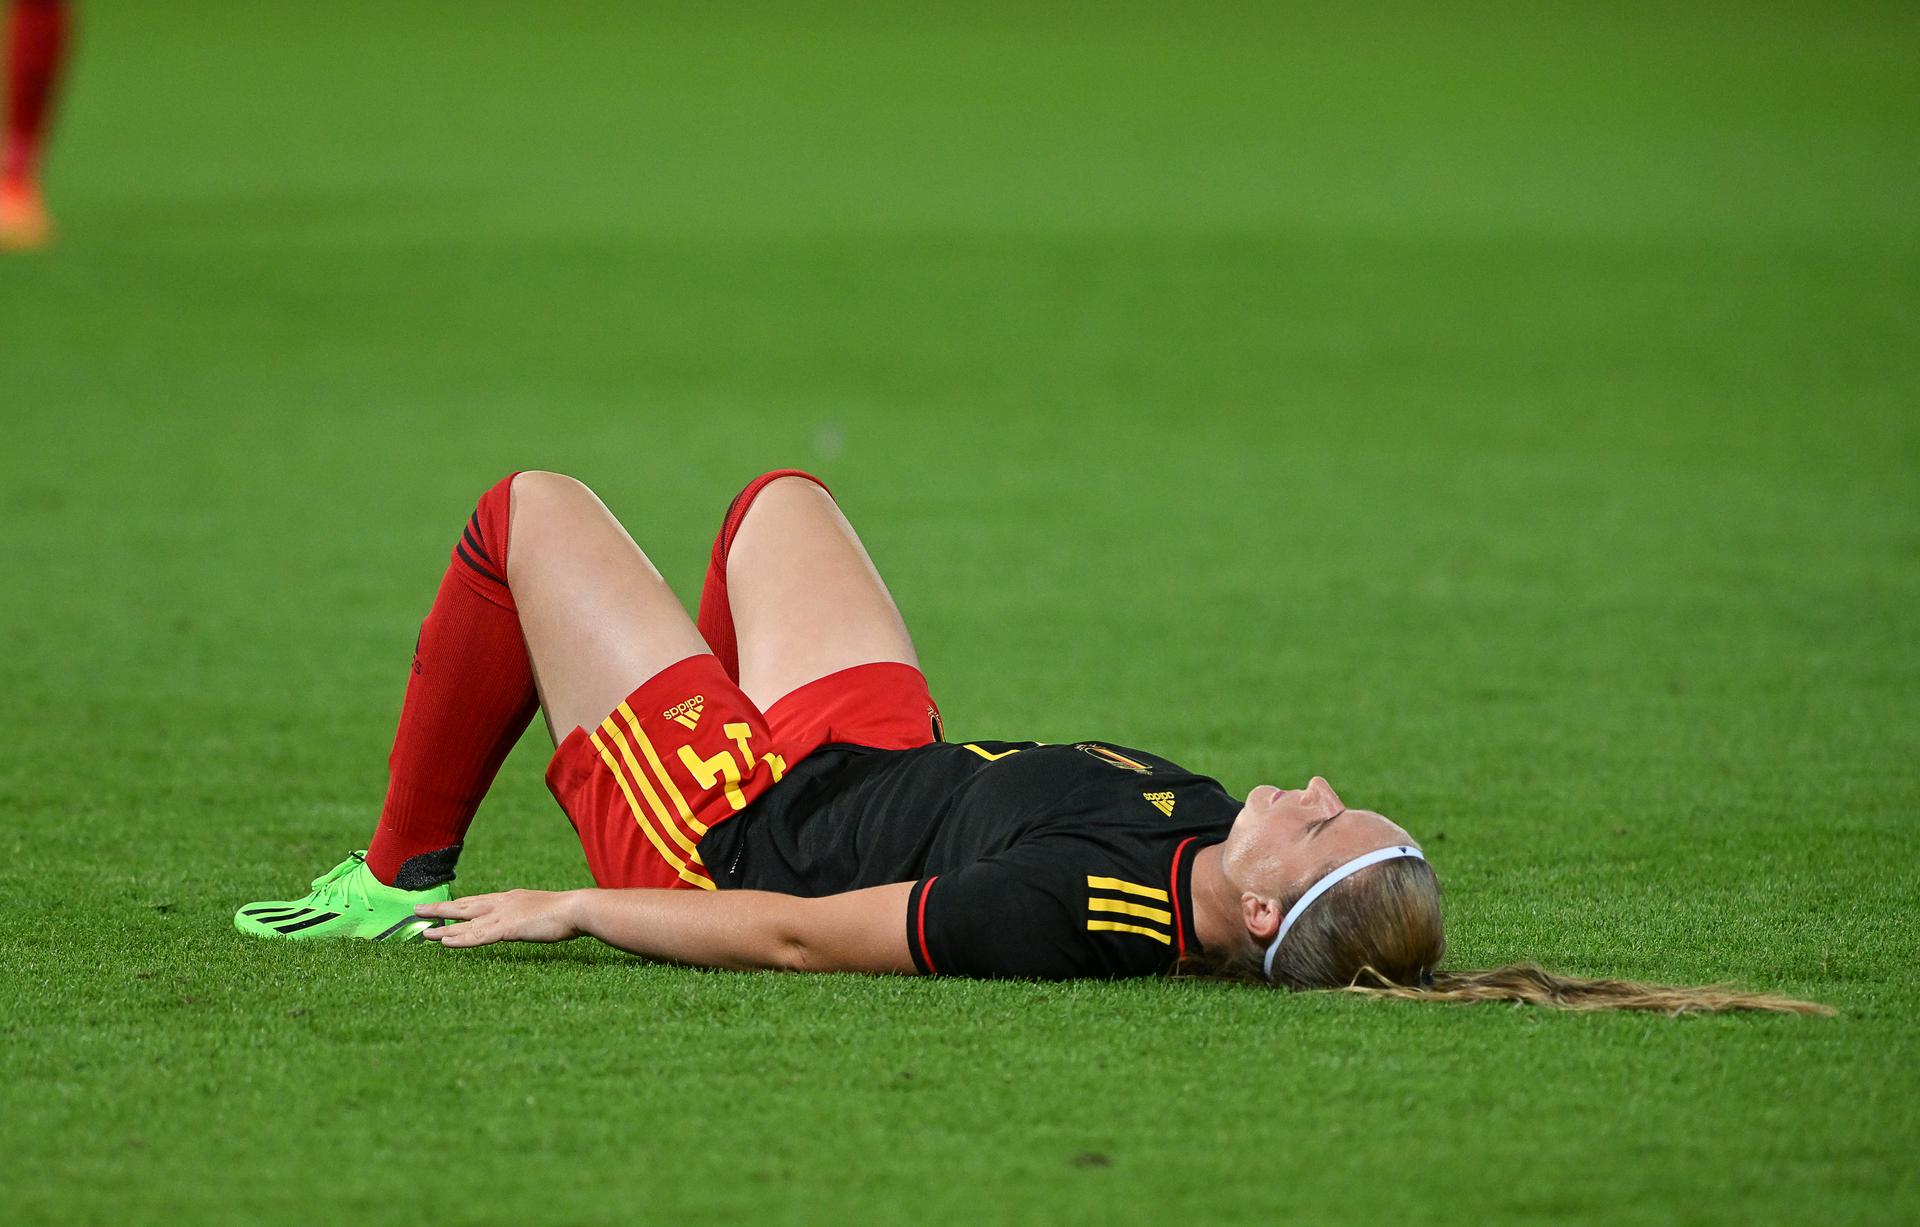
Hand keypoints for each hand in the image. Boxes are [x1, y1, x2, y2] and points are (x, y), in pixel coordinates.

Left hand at [415, 890, 581, 947]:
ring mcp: (503, 916)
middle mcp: (501, 904)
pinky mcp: (507, 929)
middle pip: (463, 906)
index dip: (457, 905)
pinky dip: (460, 940)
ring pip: (466, 923)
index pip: (476, 902)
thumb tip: (526, 921)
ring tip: (423, 933)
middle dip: (440, 910)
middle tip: (417, 910)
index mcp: (509, 899)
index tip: (441, 907)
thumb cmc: (565, 913)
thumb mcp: (540, 911)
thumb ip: (527, 916)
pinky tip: (444, 942)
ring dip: (443, 928)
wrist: (576, 909)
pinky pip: (478, 937)